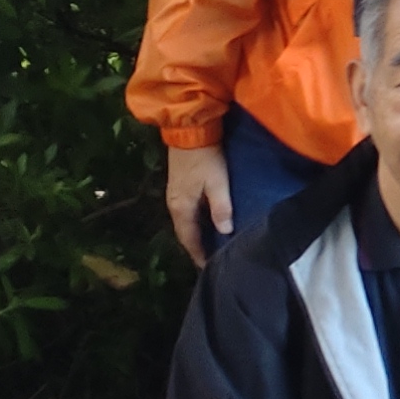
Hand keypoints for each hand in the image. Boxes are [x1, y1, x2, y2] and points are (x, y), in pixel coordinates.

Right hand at [165, 143, 234, 267]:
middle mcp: (174, 204)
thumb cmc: (205, 158)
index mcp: (181, 207)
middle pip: (185, 233)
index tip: (210, 267)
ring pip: (185, 222)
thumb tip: (225, 232)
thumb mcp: (217, 182)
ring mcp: (175, 194)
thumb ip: (221, 208)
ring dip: (197, 234)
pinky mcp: (179, 185)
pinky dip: (196, 222)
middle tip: (212, 258)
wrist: (189, 130)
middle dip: (197, 247)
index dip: (199, 254)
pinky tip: (207, 222)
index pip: (189, 239)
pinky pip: (187, 212)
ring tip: (212, 244)